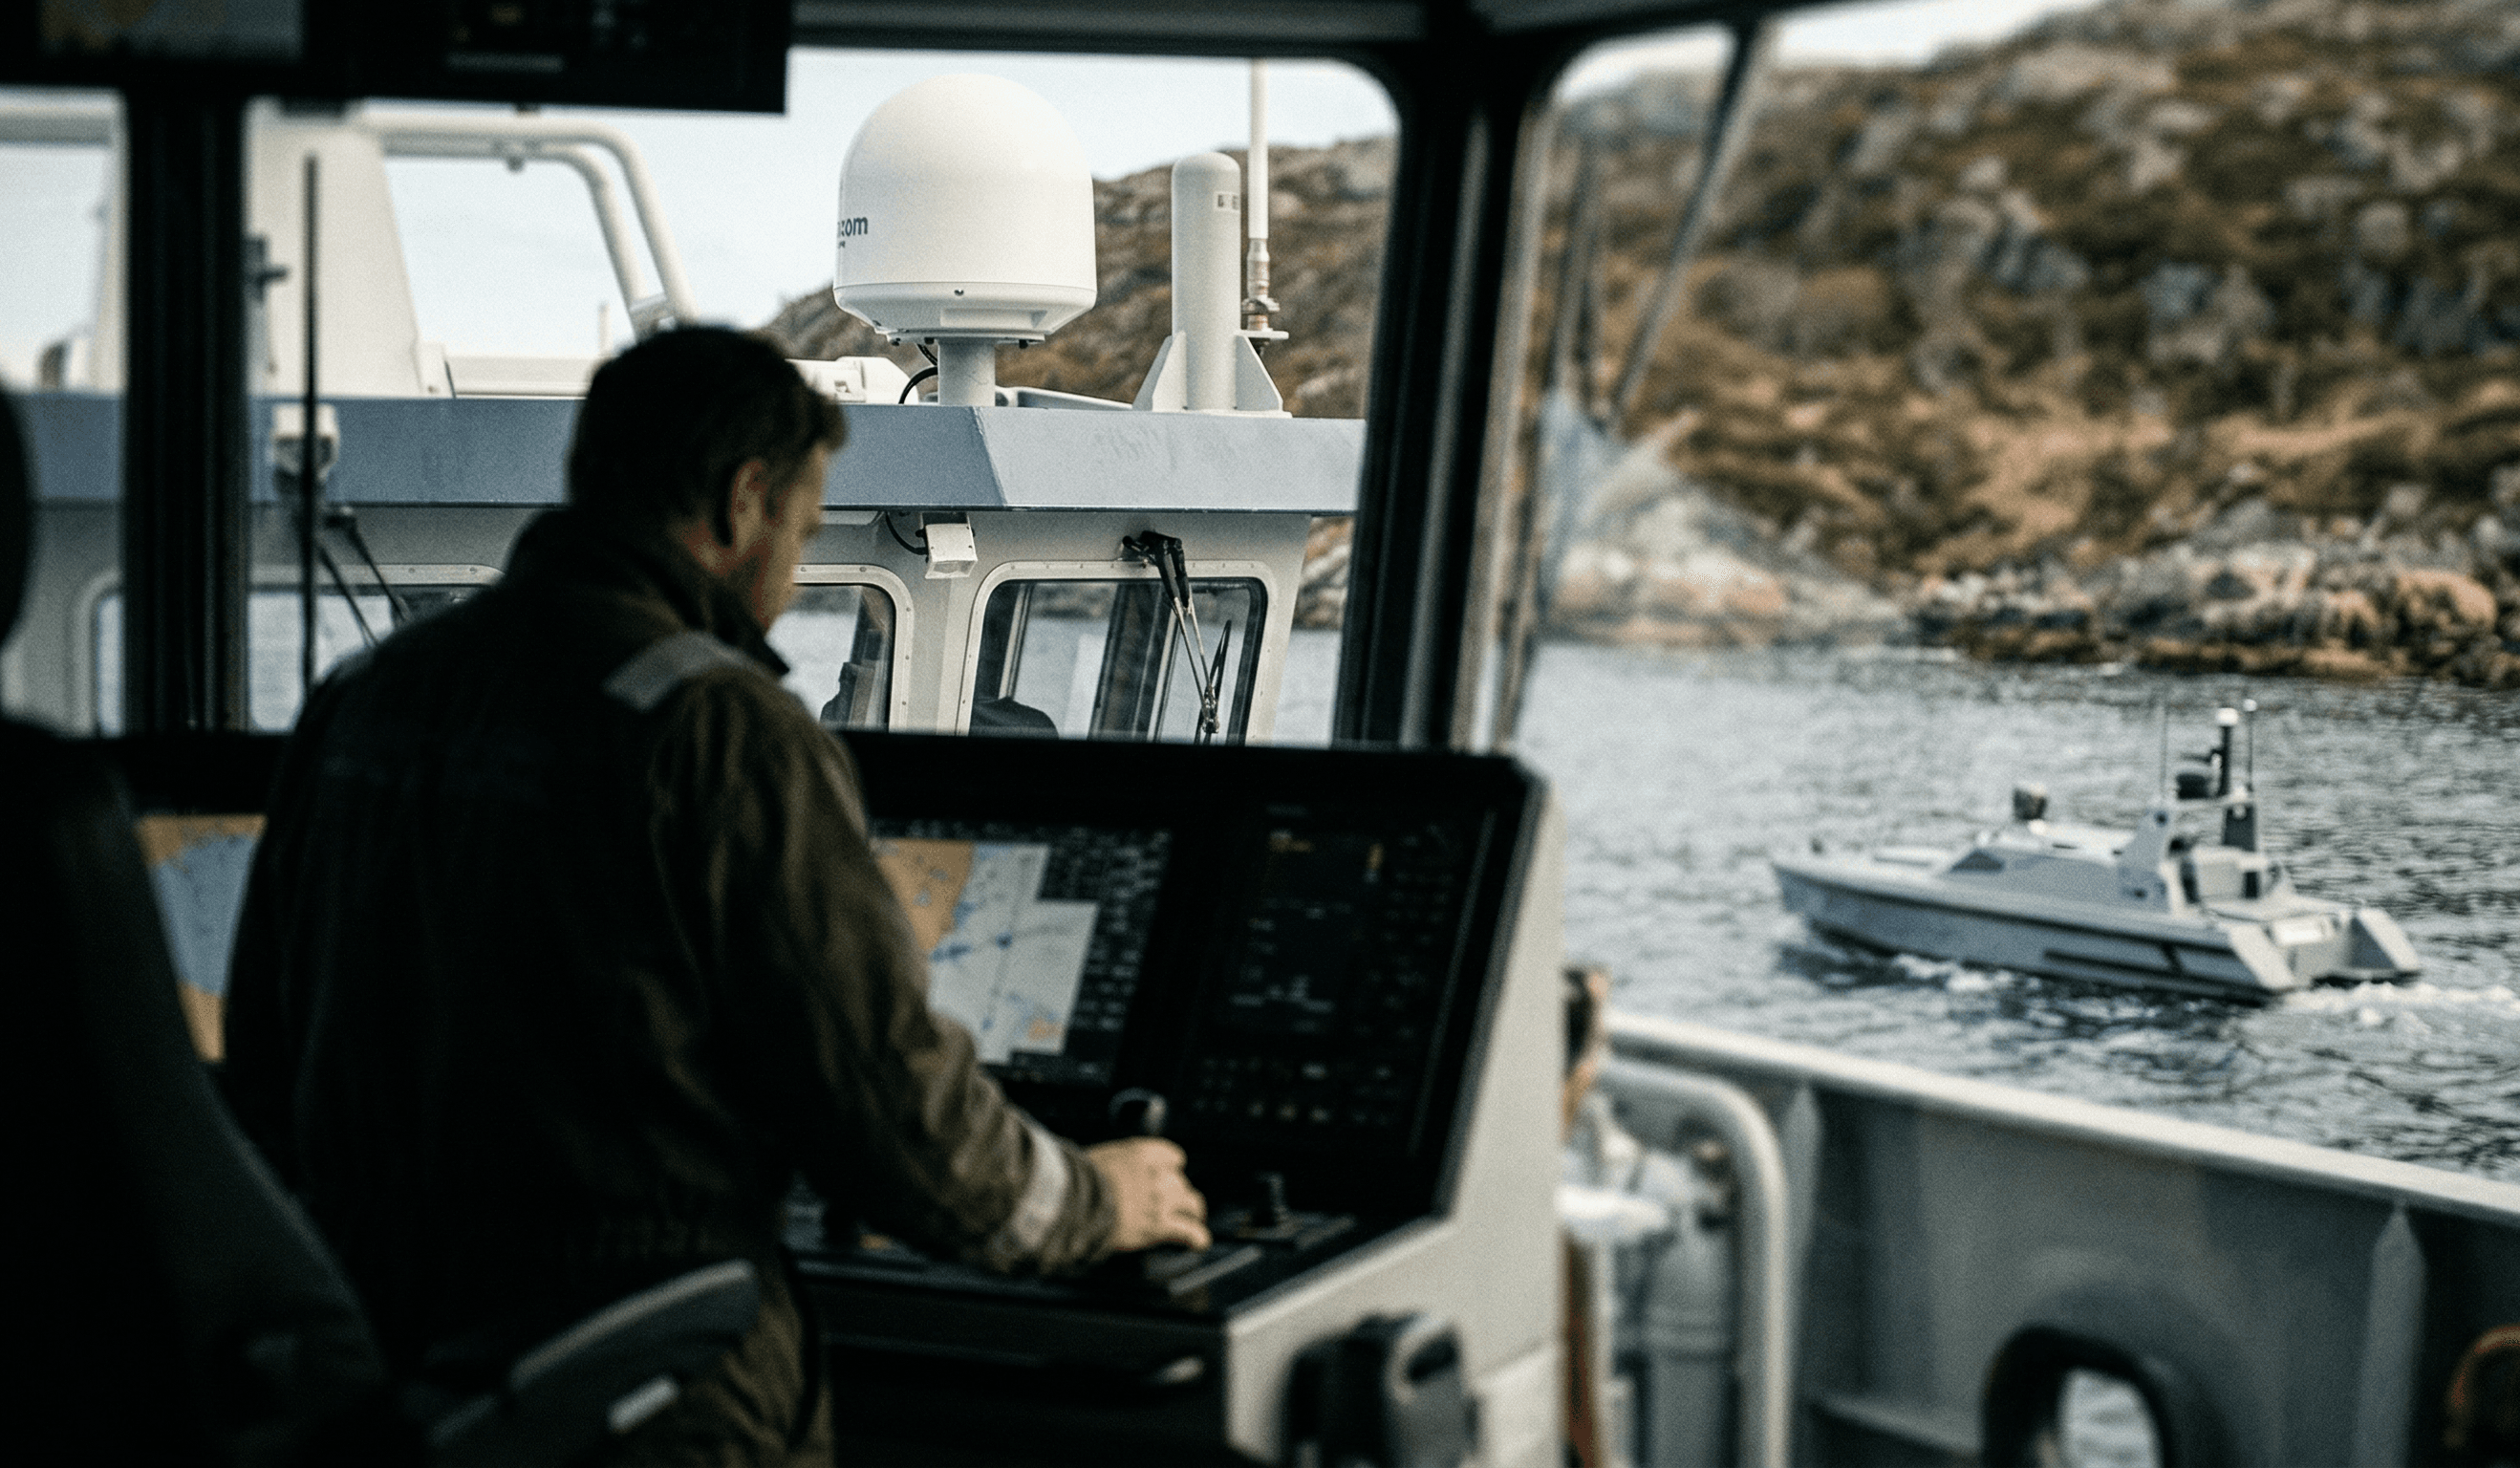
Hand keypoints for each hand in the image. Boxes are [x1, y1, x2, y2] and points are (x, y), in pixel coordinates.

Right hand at [1087, 1137, 1209, 1251]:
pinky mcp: (1160, 1225)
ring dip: (1191, 1213)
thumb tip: (1114, 1170)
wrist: (1076, 1201)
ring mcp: (1161, 1200)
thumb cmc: (1079, 1181)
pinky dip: (1197, 1238)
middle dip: (1177, 1194)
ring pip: (1191, 1204)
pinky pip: (1190, 1231)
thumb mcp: (1101, 1158)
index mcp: (1143, 1153)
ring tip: (1191, 1220)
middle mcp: (1157, 1174)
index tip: (1166, 1176)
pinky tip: (1198, 1242)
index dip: (1170, 1169)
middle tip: (1173, 1205)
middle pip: (1181, 1183)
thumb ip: (1119, 1163)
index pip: (1173, 1157)